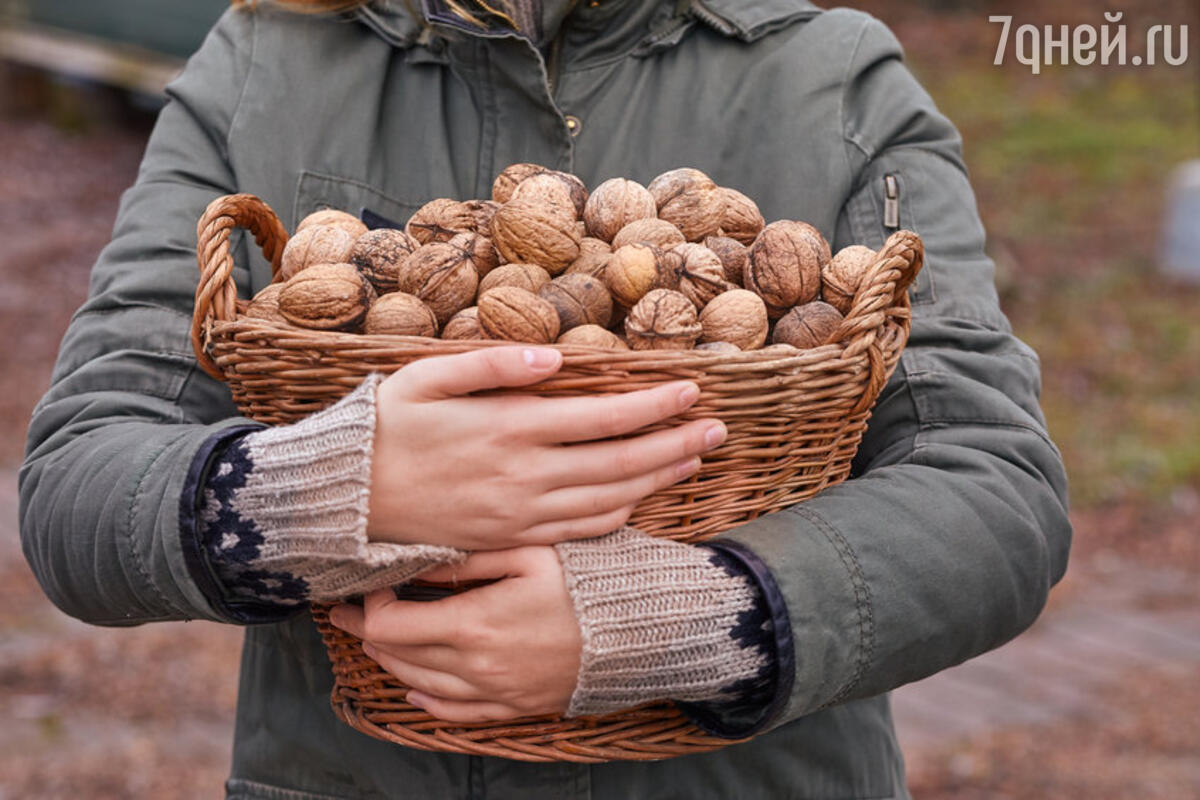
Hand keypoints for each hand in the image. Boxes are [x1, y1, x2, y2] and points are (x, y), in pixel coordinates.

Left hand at [329, 547, 579, 721]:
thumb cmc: (589, 581)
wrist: (642, 631)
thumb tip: (418, 561)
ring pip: (420, 686)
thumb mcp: (528, 553)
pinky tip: (416, 691)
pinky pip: (457, 713)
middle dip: (368, 631)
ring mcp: (496, 692)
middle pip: (398, 656)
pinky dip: (428, 701)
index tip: (375, 582)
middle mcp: (476, 667)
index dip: (371, 603)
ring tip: (375, 641)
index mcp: (473, 625)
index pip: (391, 624)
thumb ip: (468, 560)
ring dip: (392, 662)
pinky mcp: (516, 707)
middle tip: (347, 612)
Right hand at [368, 345, 725, 548]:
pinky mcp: (512, 540)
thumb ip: (491, 364)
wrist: (344, 502)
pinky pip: (579, 531)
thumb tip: (554, 356)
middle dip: (676, 444)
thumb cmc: (383, 429)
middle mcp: (524, 476)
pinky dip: (620, 514)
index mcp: (509, 428)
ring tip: (694, 461)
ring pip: (609, 499)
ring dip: (658, 480)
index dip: (654, 404)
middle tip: (718, 429)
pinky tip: (641, 499)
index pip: (604, 417)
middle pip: (621, 462)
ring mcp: (521, 515)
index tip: (692, 390)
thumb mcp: (425, 379)